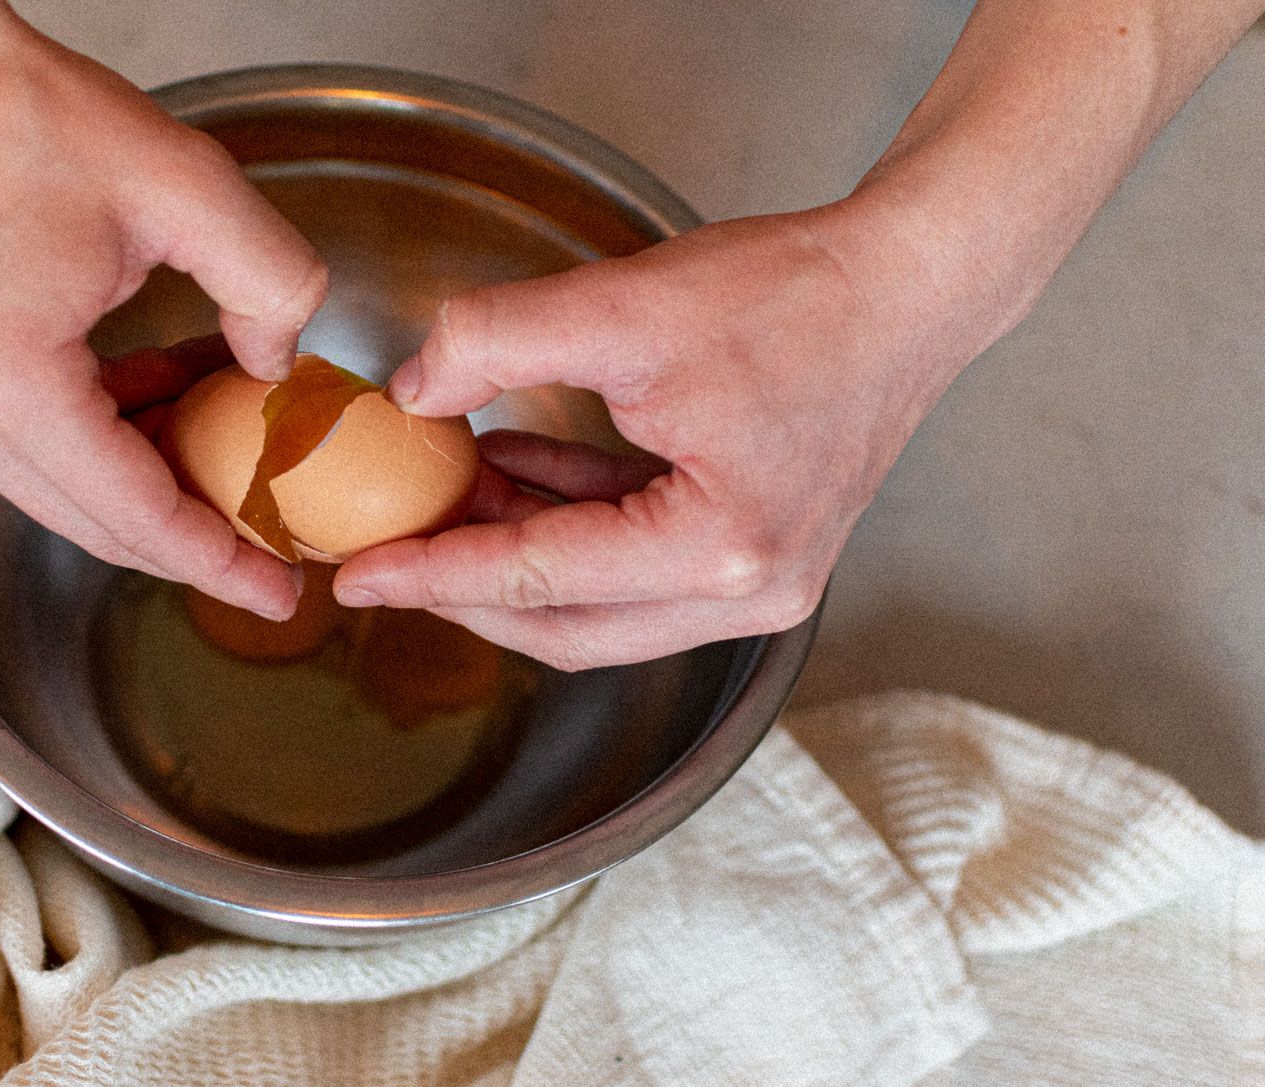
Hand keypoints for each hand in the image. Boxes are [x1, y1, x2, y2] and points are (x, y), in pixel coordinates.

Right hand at [0, 0, 323, 617]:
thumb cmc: (14, 110)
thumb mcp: (187, 185)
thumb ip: (270, 281)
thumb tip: (279, 362)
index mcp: (11, 386)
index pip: (139, 516)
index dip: (221, 562)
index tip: (281, 591)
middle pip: (98, 525)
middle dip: (193, 545)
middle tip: (273, 555)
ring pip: (66, 492)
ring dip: (151, 489)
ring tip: (234, 469)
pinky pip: (34, 446)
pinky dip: (106, 443)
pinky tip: (162, 402)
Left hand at [333, 206, 997, 668]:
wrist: (909, 284)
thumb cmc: (799, 296)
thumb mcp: (626, 308)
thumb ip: (497, 342)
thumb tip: (415, 392)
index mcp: (715, 552)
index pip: (536, 579)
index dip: (433, 573)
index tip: (355, 575)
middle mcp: (746, 595)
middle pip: (565, 624)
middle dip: (467, 588)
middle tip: (388, 552)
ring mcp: (759, 584)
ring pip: (597, 605)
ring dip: (516, 555)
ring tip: (441, 496)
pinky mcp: (756, 553)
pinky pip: (636, 566)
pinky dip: (570, 525)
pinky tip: (513, 466)